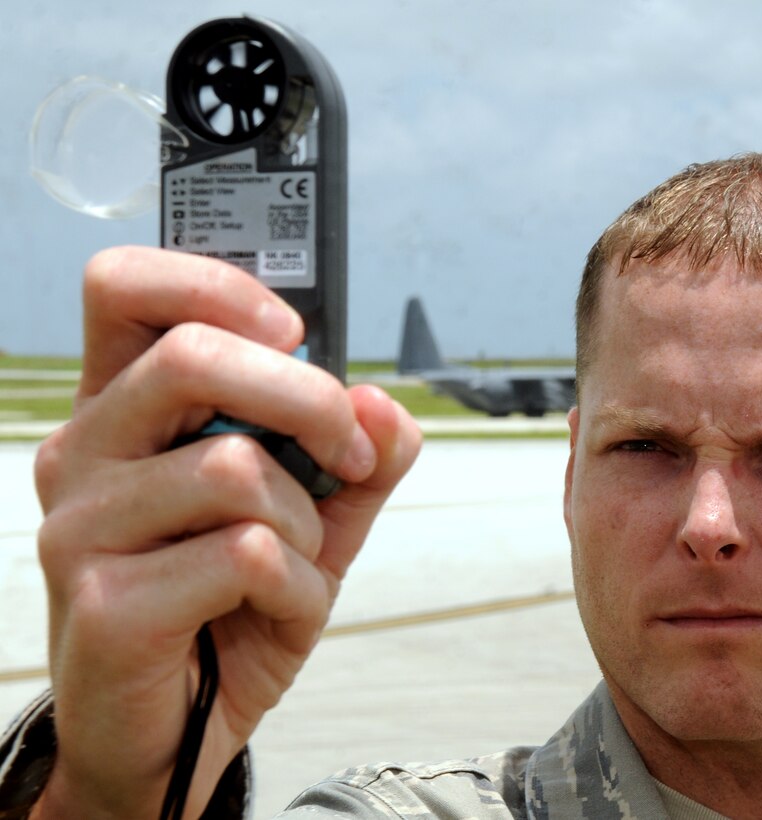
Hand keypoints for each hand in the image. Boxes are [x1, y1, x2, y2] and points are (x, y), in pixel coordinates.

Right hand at [30, 247, 420, 818]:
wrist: (178, 726)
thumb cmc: (231, 604)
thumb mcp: (311, 516)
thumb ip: (355, 454)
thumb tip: (382, 406)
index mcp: (125, 409)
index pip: (127, 289)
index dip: (215, 284)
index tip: (294, 331)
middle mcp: (86, 452)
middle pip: (190, 357)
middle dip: (309, 399)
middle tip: (346, 451)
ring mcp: (83, 527)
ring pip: (236, 470)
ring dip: (306, 524)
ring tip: (293, 563)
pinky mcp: (105, 603)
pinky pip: (244, 555)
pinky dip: (298, 586)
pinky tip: (274, 611)